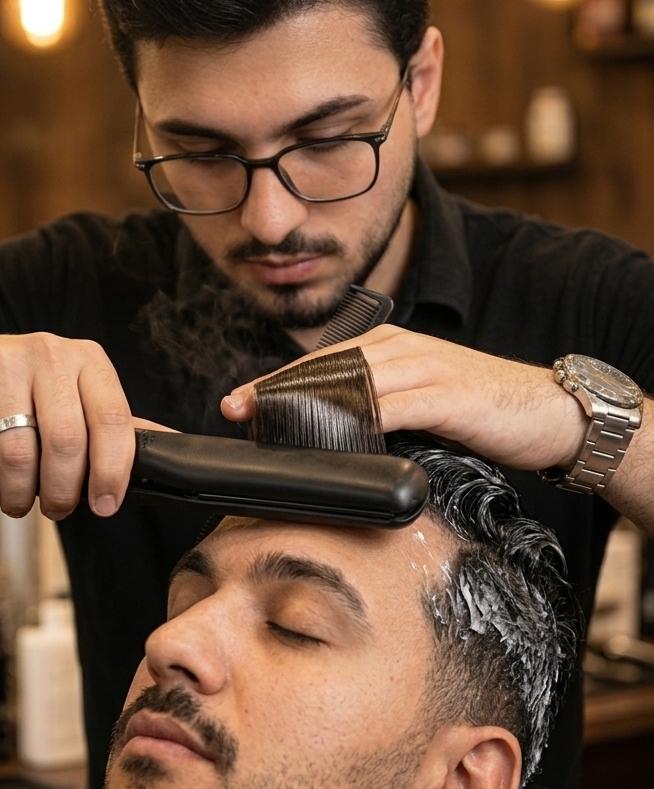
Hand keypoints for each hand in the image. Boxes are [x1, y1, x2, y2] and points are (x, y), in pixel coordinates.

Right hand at [0, 330, 166, 518]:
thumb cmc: (16, 388)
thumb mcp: (71, 393)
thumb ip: (114, 423)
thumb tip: (172, 447)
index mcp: (85, 359)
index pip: (113, 419)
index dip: (112, 471)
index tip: (105, 504)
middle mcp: (46, 354)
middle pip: (66, 442)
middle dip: (62, 491)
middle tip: (56, 508)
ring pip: (20, 455)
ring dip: (20, 496)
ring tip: (18, 501)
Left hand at [221, 326, 587, 471]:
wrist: (551, 412)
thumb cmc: (481, 413)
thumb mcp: (419, 407)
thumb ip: (378, 413)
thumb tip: (331, 441)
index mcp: (389, 347)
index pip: (319, 363)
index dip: (275, 383)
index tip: (238, 403)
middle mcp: (400, 348)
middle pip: (324, 368)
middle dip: (277, 390)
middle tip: (237, 410)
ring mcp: (423, 368)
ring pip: (350, 381)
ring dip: (306, 404)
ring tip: (270, 425)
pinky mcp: (444, 394)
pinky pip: (391, 405)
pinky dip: (359, 421)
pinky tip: (334, 437)